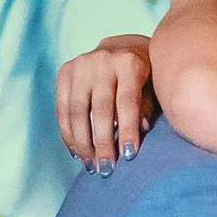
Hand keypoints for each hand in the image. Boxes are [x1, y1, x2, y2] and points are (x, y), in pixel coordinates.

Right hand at [58, 37, 155, 166]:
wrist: (122, 47)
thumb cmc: (144, 75)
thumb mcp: (153, 86)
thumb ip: (147, 106)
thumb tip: (141, 129)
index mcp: (128, 62)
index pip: (126, 102)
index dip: (127, 131)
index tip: (128, 157)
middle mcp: (102, 60)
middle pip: (100, 109)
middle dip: (103, 142)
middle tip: (107, 169)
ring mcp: (80, 65)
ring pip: (77, 110)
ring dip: (82, 142)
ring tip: (91, 165)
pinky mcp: (65, 71)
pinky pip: (62, 108)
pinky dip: (68, 133)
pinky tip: (76, 152)